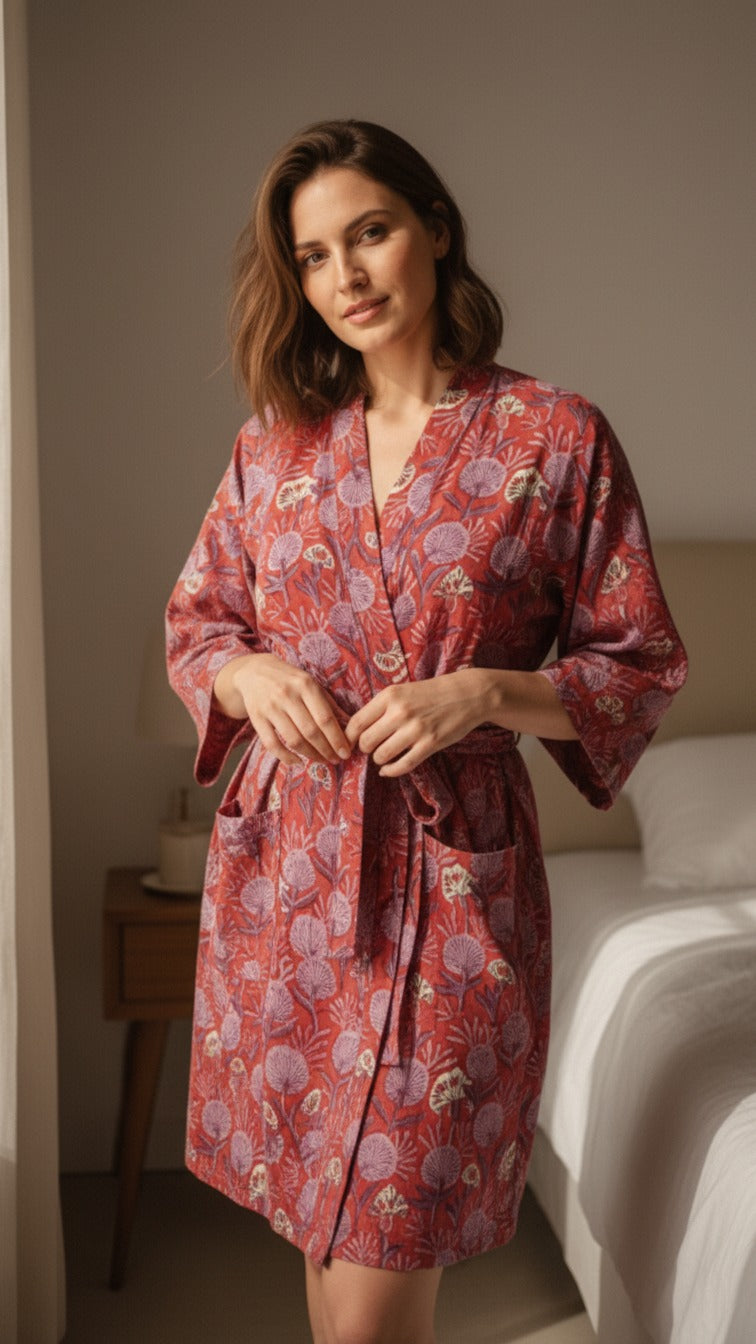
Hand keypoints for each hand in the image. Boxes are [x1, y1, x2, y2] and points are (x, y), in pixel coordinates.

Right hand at [213, 653, 351, 767]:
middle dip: (326, 750)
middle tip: (335, 760)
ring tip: (321, 760)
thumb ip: (330, 704)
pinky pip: (272, 744)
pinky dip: (286, 757)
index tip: (346, 753)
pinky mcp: (256, 717)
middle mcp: (287, 695)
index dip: (337, 739)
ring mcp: (270, 707)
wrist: (254, 671)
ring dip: (310, 755)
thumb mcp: (311, 684)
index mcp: (305, 685)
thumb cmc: (289, 680)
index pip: (325, 718)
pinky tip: (298, 762)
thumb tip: (351, 725)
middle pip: (311, 731)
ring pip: (293, 739)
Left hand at [345, 671, 488, 777]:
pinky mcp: (430, 744)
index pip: (356, 723)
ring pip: (381, 755)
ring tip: (384, 755)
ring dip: (379, 760)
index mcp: (389, 696)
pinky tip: (387, 770)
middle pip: (366, 742)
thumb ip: (380, 707)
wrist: (467, 694)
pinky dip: (391, 771)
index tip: (350, 744)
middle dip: (365, 749)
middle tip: (372, 748)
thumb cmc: (430, 694)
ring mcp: (415, 729)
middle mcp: (400, 712)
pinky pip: (403, 765)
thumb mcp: (402, 691)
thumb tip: (355, 731)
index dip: (348, 738)